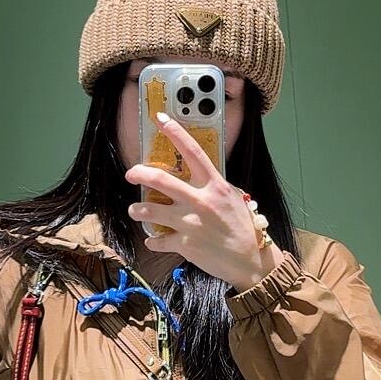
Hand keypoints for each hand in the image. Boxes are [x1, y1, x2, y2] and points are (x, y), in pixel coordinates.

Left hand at [124, 112, 283, 290]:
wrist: (250, 260)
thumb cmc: (243, 227)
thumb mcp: (232, 198)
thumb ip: (213, 186)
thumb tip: (197, 176)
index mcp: (214, 185)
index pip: (193, 152)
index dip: (175, 133)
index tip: (160, 119)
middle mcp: (200, 201)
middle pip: (160, 180)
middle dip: (139, 173)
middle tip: (131, 174)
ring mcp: (190, 223)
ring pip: (150, 211)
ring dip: (138, 209)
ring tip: (136, 210)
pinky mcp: (184, 244)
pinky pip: (157, 240)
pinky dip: (153, 240)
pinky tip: (154, 240)